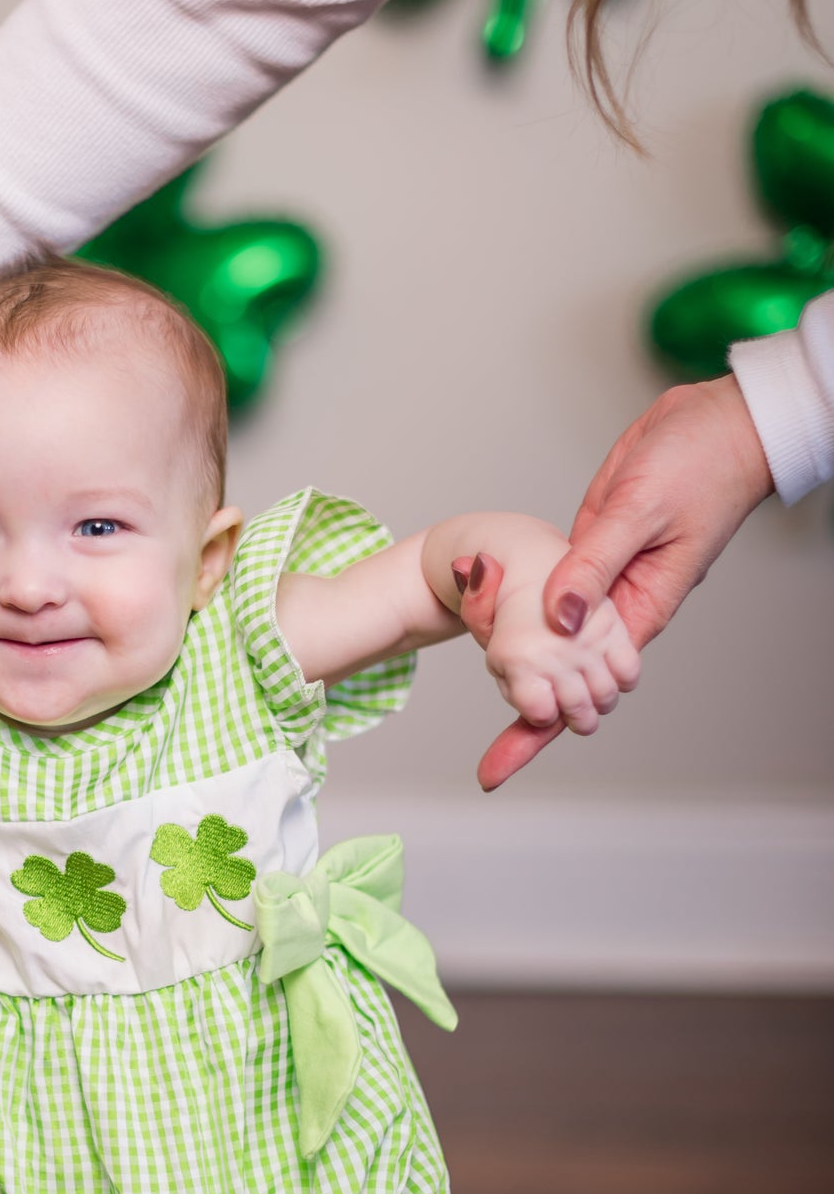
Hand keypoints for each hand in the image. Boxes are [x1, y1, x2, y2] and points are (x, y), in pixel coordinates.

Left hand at [462, 377, 772, 787]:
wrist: (715, 424)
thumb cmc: (700, 466)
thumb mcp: (640, 513)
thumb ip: (592, 566)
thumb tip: (555, 620)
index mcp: (639, 611)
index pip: (583, 690)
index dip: (541, 731)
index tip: (504, 767)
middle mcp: (615, 607)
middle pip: (562, 678)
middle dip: (526, 718)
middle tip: (488, 768)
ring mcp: (598, 580)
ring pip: (550, 638)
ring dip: (518, 665)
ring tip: (477, 701)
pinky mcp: (586, 552)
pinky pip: (549, 592)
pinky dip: (522, 614)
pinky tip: (493, 626)